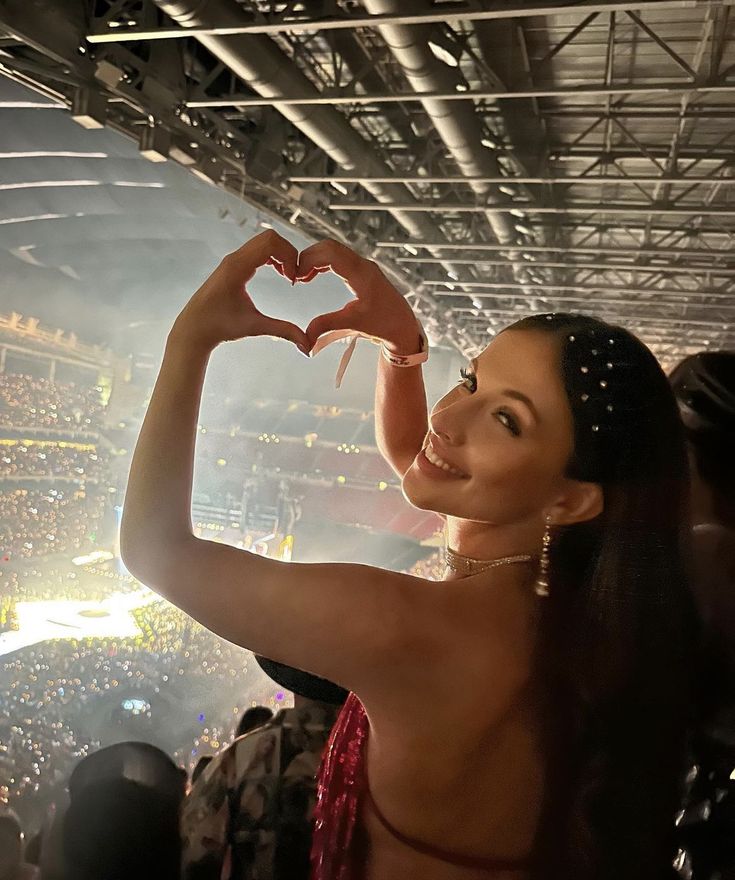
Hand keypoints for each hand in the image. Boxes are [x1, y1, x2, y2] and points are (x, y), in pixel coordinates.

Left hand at [171, 230, 308, 352]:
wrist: (194, 328)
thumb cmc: (219, 327)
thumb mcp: (254, 327)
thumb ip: (283, 331)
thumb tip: (306, 344)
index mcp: (238, 267)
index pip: (271, 243)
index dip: (290, 256)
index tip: (294, 279)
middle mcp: (234, 258)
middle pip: (270, 237)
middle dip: (288, 253)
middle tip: (294, 276)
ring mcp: (233, 259)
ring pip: (265, 241)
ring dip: (282, 255)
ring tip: (288, 277)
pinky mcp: (234, 264)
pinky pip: (258, 250)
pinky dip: (273, 257)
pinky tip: (279, 275)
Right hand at [297, 239, 421, 354]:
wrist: (403, 326)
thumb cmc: (384, 324)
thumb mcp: (353, 323)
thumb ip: (326, 325)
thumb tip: (305, 336)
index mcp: (361, 274)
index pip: (330, 254)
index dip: (309, 259)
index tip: (296, 274)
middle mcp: (363, 265)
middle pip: (329, 247)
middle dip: (309, 257)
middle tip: (295, 274)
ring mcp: (363, 266)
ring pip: (333, 250)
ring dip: (315, 259)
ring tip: (302, 276)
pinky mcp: (362, 270)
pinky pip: (339, 258)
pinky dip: (323, 262)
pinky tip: (313, 275)